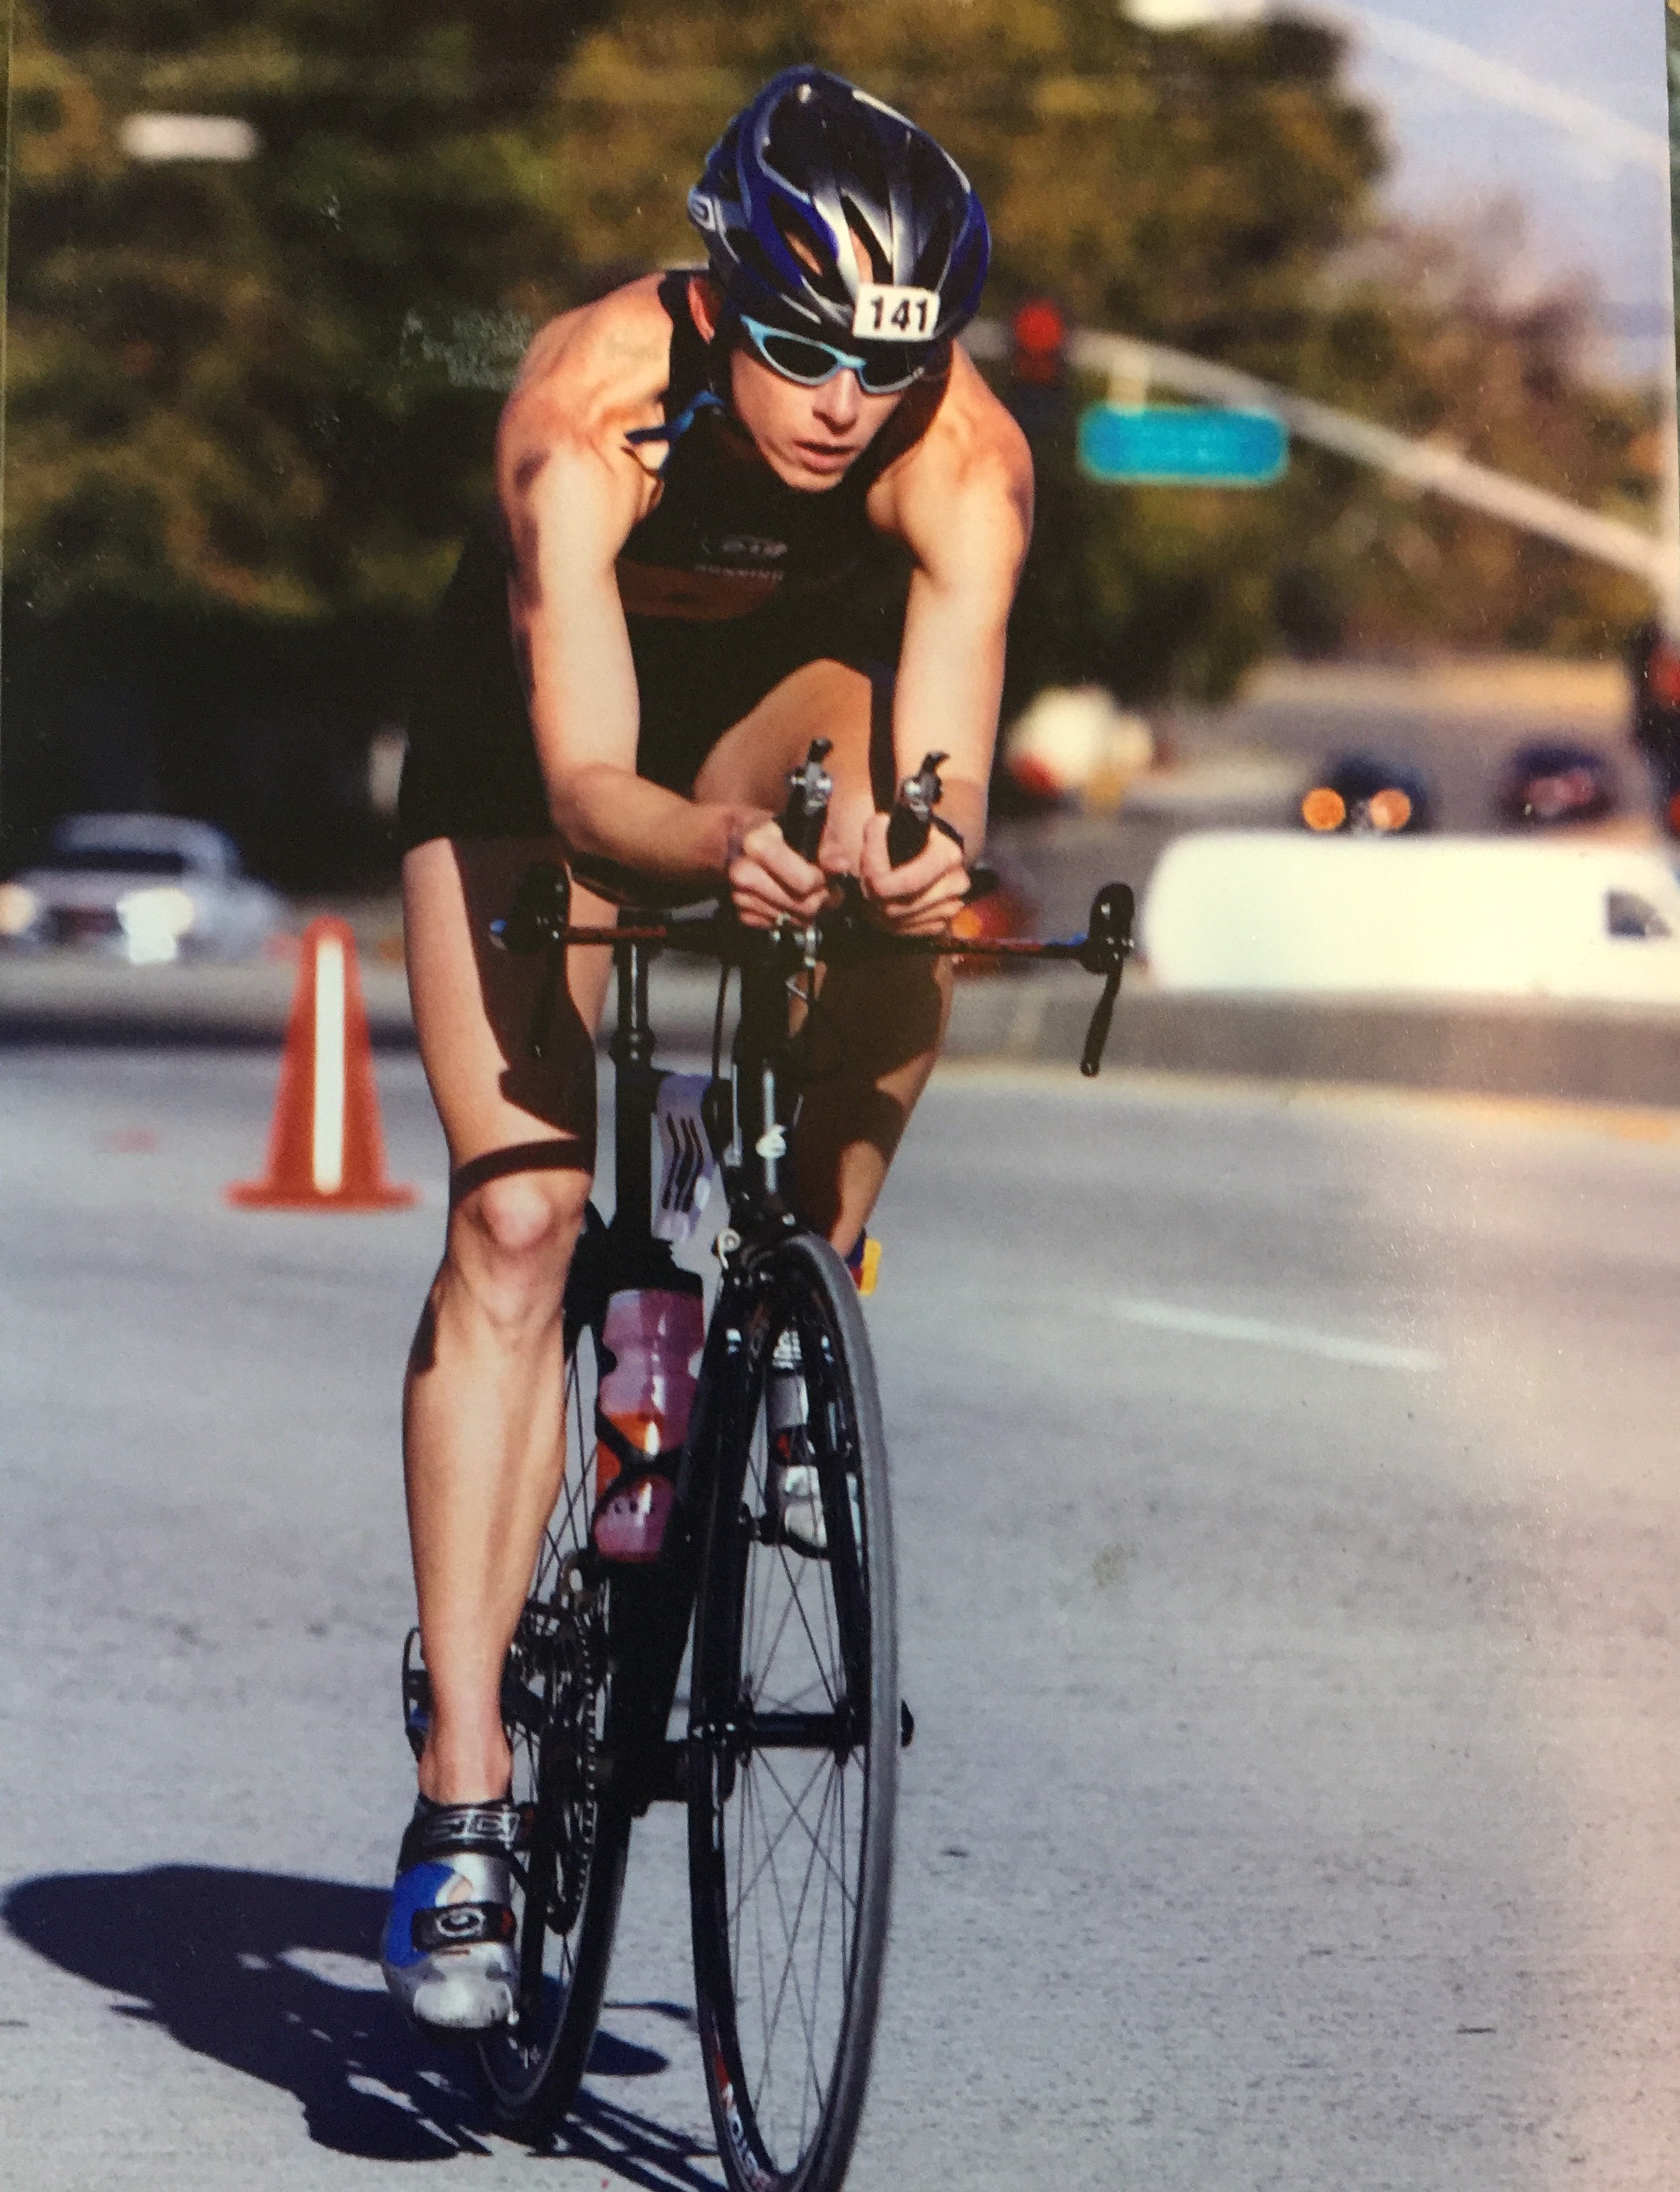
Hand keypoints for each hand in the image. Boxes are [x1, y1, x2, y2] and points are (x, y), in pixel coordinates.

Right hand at [727, 813, 831, 929]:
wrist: (739, 840)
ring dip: (808, 912)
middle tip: (827, 890)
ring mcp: (739, 895)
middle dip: (821, 900)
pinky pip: (778, 926)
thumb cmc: (781, 831)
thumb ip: (827, 848)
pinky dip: (790, 918)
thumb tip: (842, 866)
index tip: (827, 874)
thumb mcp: (806, 829)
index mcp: (758, 844)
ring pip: (792, 921)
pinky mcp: (741, 913)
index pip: (804, 882)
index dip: (822, 881)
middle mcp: (743, 872)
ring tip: (811, 895)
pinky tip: (791, 901)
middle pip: (802, 906)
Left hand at [856, 811, 968, 935]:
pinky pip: (908, 931)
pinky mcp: (943, 924)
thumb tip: (877, 830)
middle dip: (876, 899)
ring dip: (879, 912)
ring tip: (875, 896)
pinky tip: (888, 907)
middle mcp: (957, 883)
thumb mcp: (891, 826)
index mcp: (948, 855)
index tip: (868, 879)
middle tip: (867, 887)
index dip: (881, 884)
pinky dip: (891, 923)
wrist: (928, 856)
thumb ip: (877, 829)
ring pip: (900, 921)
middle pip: (900, 906)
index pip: (909, 882)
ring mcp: (952, 906)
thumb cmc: (906, 841)